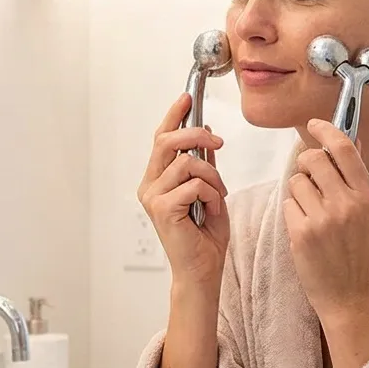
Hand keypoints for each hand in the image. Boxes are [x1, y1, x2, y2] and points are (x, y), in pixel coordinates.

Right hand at [138, 93, 229, 287]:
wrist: (203, 270)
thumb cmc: (205, 236)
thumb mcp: (209, 191)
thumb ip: (203, 164)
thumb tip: (205, 134)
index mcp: (157, 180)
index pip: (161, 139)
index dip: (173, 116)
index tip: (186, 98)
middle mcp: (150, 186)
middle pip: (167, 142)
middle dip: (196, 134)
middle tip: (218, 141)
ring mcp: (153, 197)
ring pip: (187, 163)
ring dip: (212, 176)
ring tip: (218, 196)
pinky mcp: (162, 209)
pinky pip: (194, 184)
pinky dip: (211, 194)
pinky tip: (211, 211)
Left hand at [282, 119, 368, 323]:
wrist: (350, 296)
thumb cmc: (358, 252)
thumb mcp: (368, 212)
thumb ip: (356, 178)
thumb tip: (349, 141)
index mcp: (367, 194)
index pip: (344, 148)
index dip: (325, 130)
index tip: (313, 124)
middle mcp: (347, 203)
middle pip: (312, 159)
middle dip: (305, 165)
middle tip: (310, 180)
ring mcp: (323, 218)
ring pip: (296, 181)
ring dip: (299, 192)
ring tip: (312, 214)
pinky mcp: (302, 233)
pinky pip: (288, 204)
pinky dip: (293, 213)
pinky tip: (305, 231)